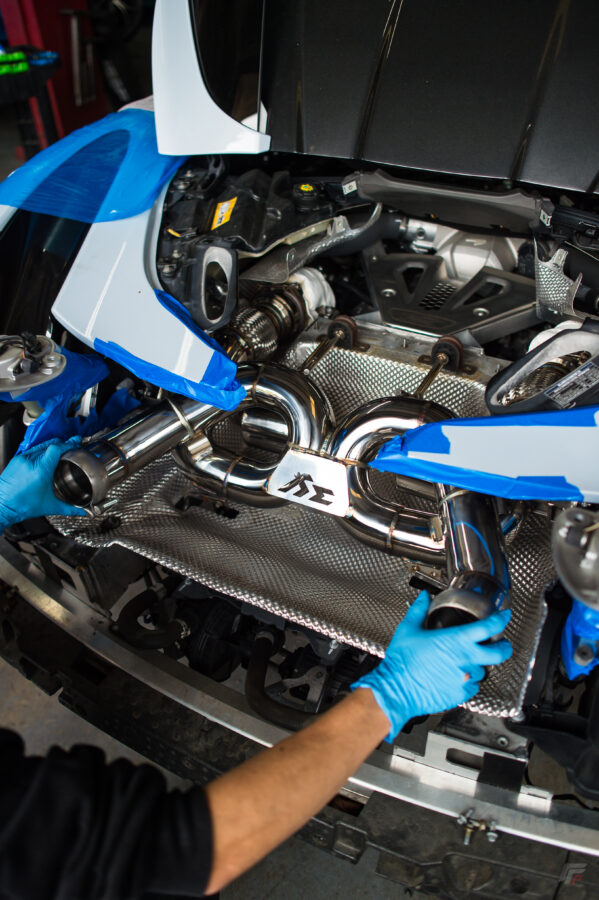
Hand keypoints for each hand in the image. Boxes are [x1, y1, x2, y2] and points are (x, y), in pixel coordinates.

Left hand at [0, 436, 86, 529]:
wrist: (2, 506)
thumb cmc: (21, 505)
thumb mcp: (49, 506)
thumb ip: (69, 508)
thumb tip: (81, 512)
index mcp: (40, 470)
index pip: (56, 448)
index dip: (68, 444)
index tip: (75, 444)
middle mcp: (30, 461)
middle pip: (50, 444)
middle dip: (62, 445)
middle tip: (71, 447)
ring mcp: (22, 458)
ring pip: (41, 445)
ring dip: (52, 447)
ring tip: (59, 452)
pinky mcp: (16, 459)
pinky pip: (32, 449)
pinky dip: (41, 451)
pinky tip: (45, 459)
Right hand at [351, 590, 511, 740]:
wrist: (396, 689)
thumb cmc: (401, 661)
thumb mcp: (409, 629)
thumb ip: (419, 610)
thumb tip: (424, 597)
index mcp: (456, 639)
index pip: (489, 627)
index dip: (501, 620)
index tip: (504, 617)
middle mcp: (465, 659)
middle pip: (500, 653)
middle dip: (505, 647)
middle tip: (503, 644)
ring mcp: (465, 678)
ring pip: (484, 671)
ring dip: (479, 665)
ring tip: (465, 662)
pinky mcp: (461, 694)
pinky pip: (473, 687)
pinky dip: (469, 681)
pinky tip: (457, 676)